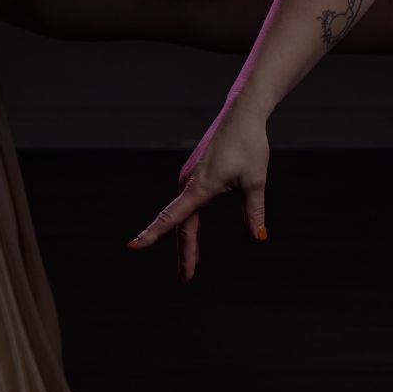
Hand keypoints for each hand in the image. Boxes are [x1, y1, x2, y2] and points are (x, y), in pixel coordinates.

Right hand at [127, 99, 270, 281]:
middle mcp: (189, 182)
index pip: (172, 216)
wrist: (242, 114)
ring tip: (190, 263)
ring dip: (185, 239)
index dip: (152, 233)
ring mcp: (190, 177)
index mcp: (200, 186)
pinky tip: (191, 233)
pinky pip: (187, 204)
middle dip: (184, 252)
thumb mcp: (255, 181)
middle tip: (186, 277)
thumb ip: (254, 211)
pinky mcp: (194, 172)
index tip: (133, 246)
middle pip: (181, 224)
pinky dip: (188, 223)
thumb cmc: (249, 144)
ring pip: (183, 215)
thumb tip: (259, 237)